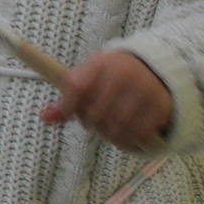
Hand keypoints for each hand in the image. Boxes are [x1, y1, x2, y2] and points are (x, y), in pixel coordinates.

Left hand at [41, 50, 171, 152]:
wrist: (157, 69)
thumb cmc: (113, 76)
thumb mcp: (90, 76)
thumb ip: (69, 96)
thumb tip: (44, 117)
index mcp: (101, 62)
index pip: (76, 86)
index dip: (67, 105)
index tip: (68, 113)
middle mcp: (123, 74)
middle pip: (94, 113)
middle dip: (89, 122)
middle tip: (92, 122)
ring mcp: (144, 90)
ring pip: (115, 128)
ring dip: (107, 135)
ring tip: (107, 129)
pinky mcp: (160, 107)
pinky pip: (136, 135)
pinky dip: (127, 141)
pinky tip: (124, 136)